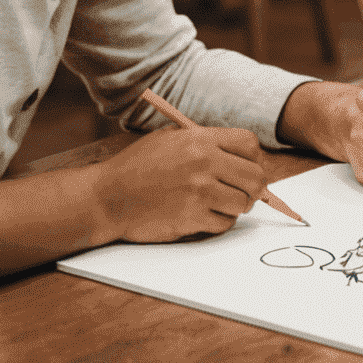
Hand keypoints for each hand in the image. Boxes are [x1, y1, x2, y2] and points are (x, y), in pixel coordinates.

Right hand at [92, 125, 266, 242]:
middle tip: (246, 191)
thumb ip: (204, 141)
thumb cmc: (137, 166)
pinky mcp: (191, 218)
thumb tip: (238, 154)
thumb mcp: (170, 139)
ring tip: (224, 203)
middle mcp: (204, 163)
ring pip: (243, 202)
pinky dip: (220, 222)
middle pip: (255, 176)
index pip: (249, 143)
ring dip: (237, 206)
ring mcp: (199, 192)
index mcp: (200, 140)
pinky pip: (224, 223)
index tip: (249, 166)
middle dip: (255, 186)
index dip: (254, 157)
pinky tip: (207, 215)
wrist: (107, 198)